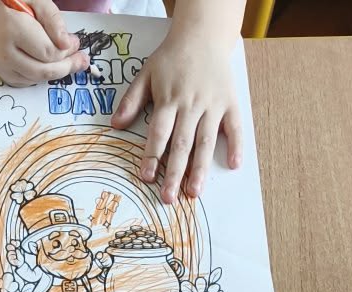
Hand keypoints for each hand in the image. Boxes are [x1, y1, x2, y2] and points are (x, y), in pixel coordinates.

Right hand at [0, 0, 86, 85]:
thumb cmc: (10, 2)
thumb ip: (53, 20)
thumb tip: (68, 44)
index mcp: (12, 30)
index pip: (48, 52)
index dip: (66, 51)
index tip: (75, 42)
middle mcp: (5, 53)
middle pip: (44, 71)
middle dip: (66, 66)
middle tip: (81, 60)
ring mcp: (3, 67)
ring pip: (38, 80)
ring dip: (57, 72)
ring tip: (70, 61)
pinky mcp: (4, 76)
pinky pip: (30, 83)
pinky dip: (43, 76)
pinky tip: (50, 65)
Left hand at [111, 23, 241, 201]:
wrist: (203, 34)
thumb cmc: (172, 57)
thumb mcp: (147, 73)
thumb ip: (132, 99)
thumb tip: (115, 125)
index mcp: (170, 99)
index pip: (159, 132)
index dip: (152, 156)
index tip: (147, 177)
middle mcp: (191, 104)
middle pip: (182, 143)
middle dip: (175, 173)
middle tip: (169, 198)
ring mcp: (213, 104)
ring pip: (206, 141)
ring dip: (200, 168)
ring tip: (194, 193)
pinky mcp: (230, 102)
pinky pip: (235, 126)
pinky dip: (236, 145)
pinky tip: (233, 164)